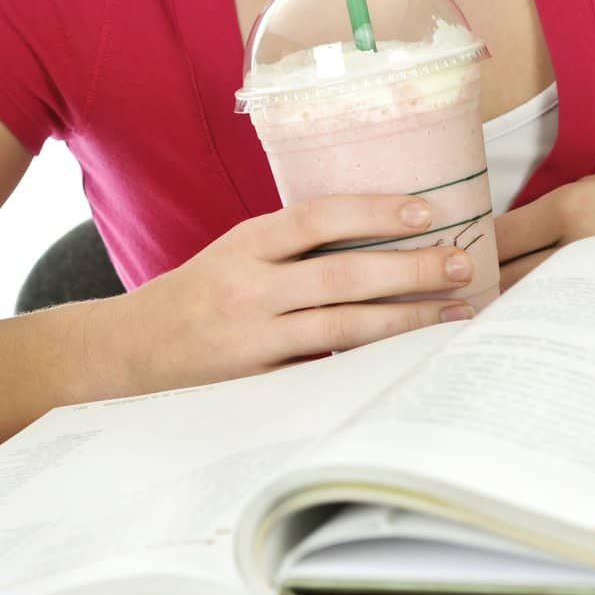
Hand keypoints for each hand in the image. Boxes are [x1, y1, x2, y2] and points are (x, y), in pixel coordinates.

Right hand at [87, 195, 476, 395]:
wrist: (133, 351)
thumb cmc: (199, 294)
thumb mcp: (235, 252)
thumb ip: (291, 246)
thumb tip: (379, 233)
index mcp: (246, 243)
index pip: (318, 217)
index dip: (374, 212)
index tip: (426, 211)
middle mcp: (250, 287)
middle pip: (343, 275)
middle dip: (409, 269)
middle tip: (462, 264)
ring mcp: (255, 339)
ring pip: (343, 327)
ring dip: (405, 320)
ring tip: (455, 312)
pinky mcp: (260, 383)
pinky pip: (327, 369)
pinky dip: (371, 362)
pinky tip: (410, 357)